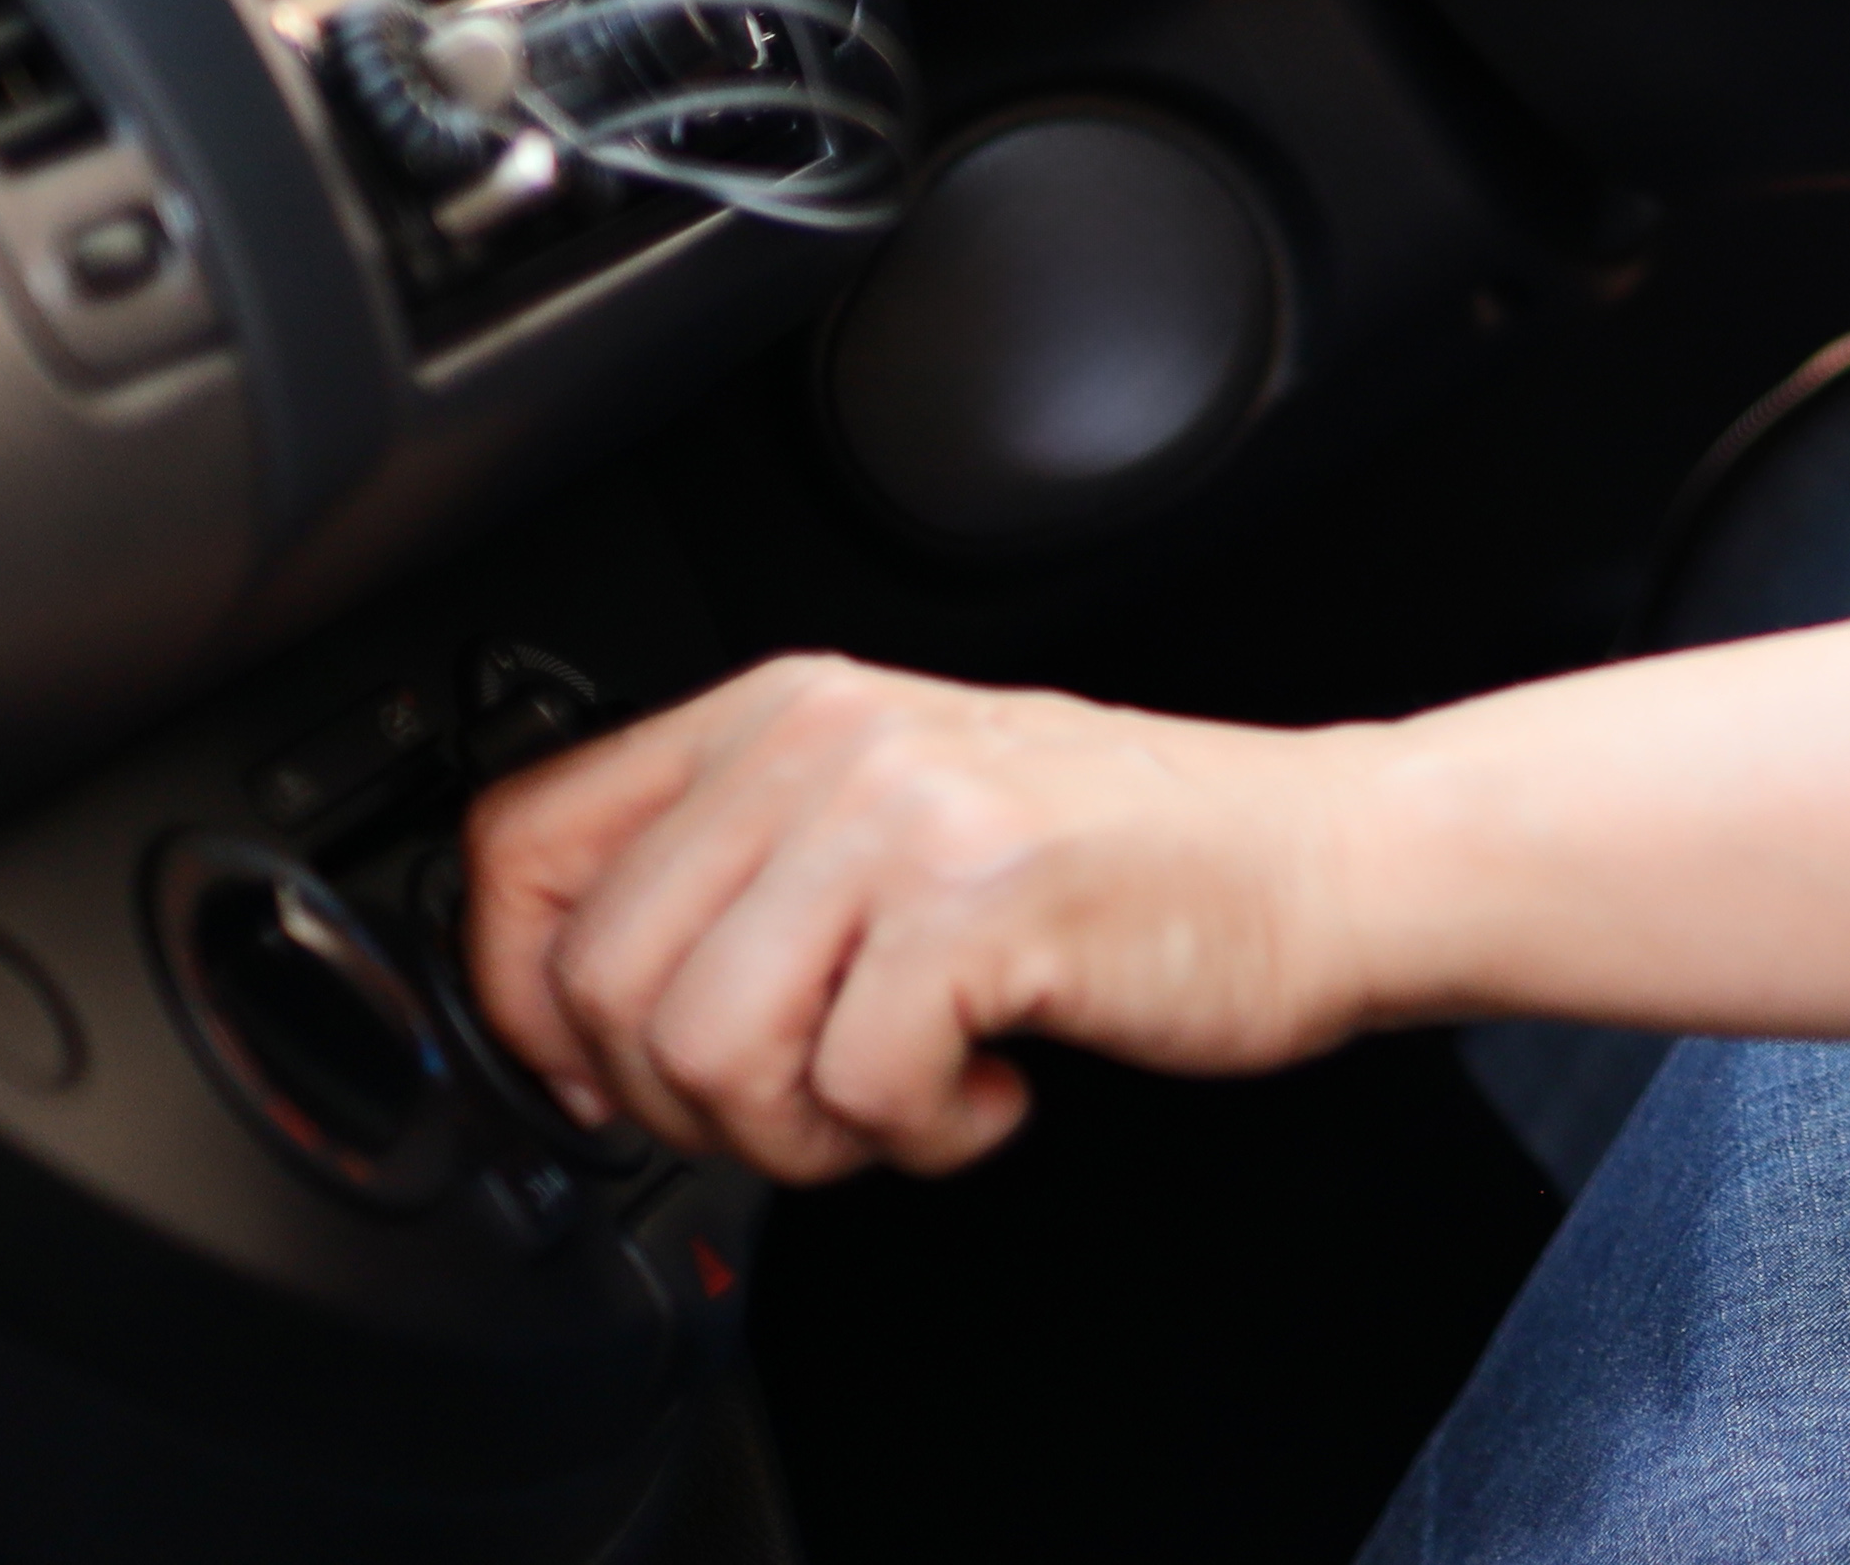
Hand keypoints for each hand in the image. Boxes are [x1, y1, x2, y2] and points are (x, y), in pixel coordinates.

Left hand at [460, 656, 1371, 1181]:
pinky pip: (854, 1088)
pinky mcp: (984, 900)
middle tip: (813, 1102)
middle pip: (600, 984)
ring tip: (901, 1099)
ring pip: (705, 1049)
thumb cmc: (1125, 862)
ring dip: (802, 1133)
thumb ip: (741, 865)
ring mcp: (906, 811)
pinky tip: (989, 1092)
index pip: (521, 843)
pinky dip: (921, 1139)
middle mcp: (826, 738)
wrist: (1330, 859)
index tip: (600, 1073)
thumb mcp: (897, 813)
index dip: (519, 995)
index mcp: (782, 710)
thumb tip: (563, 1005)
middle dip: (690, 1104)